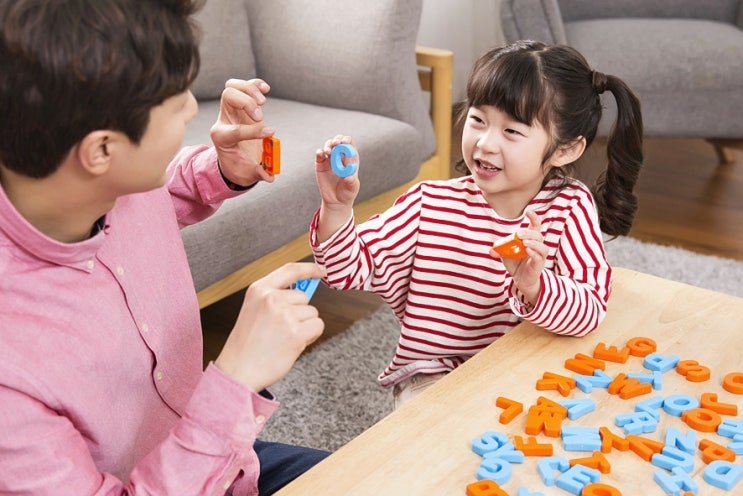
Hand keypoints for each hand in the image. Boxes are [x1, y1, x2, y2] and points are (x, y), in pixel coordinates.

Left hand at [210, 78, 275, 187]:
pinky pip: (244, 86)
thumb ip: (258, 173)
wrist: (235, 158)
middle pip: (228, 97)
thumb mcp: (247, 174)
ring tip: (263, 101)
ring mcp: (232, 109)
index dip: (253, 131)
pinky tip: (266, 89)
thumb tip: (269, 176)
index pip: (234, 129)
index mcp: (222, 138)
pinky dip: (255, 84)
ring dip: (250, 89)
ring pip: (232, 86)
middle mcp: (224, 119)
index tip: (270, 132)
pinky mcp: (242, 103)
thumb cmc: (241, 165)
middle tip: (261, 116)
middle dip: (247, 103)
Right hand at [214, 263, 326, 391]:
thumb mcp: (254, 309)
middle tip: (280, 330)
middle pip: (304, 297)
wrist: (238, 371)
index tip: (320, 271)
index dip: (309, 269)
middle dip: (299, 313)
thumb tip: (305, 290)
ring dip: (304, 326)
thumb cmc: (246, 344)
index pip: (290, 270)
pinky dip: (310, 336)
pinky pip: (317, 326)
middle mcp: (271, 298)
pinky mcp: (296, 332)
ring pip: (312, 312)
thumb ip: (276, 297)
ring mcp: (284, 315)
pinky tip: (292, 344)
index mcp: (259, 289)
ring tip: (283, 338)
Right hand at [314, 135, 359, 242]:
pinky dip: (319, 152)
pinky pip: (319, 155)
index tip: (344, 142)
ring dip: (328, 145)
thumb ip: (351, 182)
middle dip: (337, 140)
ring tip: (328, 151)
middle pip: (339, 142)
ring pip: (329, 146)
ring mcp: (330, 159)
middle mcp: (340, 157)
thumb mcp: (352, 188)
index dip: (347, 141)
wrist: (335, 201)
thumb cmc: (347, 193)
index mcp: (350, 159)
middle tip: (336, 143)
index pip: (350, 145)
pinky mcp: (320, 164)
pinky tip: (321, 153)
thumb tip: (349, 177)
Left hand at [490, 209, 546, 305]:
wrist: (520, 280)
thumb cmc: (515, 264)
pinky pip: (539, 257)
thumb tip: (491, 249)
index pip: (535, 226)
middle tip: (519, 233)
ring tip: (524, 242)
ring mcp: (540, 256)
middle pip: (538, 235)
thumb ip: (499, 250)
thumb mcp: (505, 255)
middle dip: (529, 232)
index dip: (534, 218)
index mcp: (530, 239)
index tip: (528, 211)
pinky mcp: (539, 265)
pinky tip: (527, 250)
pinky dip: (534, 253)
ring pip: (542, 247)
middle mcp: (537, 246)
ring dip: (534, 242)